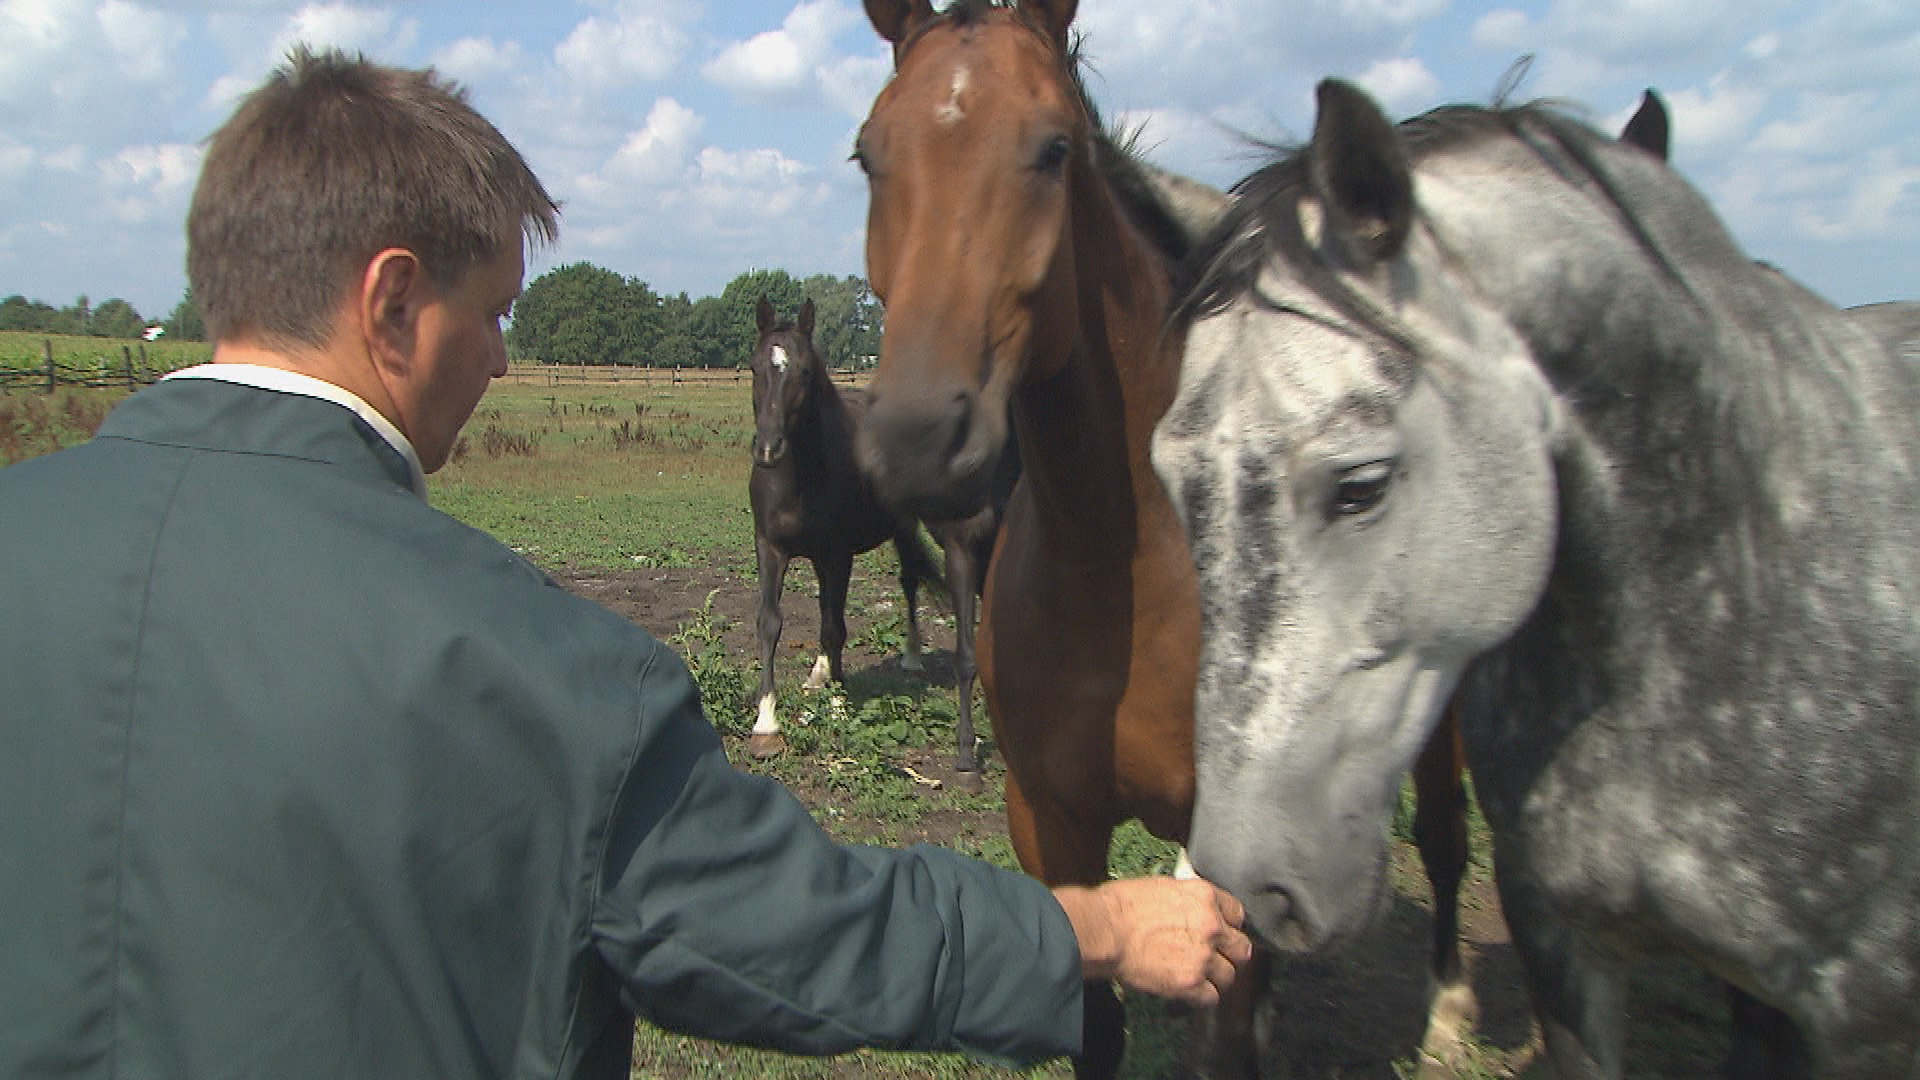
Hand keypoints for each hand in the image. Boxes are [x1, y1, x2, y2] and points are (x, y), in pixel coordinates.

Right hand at [1051, 877, 1252, 1007]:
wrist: (1104, 929)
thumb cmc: (1121, 906)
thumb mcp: (1163, 887)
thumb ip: (1187, 900)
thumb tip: (1190, 911)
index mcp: (1205, 897)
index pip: (1237, 914)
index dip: (1228, 926)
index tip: (1220, 934)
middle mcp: (1211, 926)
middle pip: (1241, 948)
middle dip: (1230, 955)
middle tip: (1215, 959)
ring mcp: (1202, 956)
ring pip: (1229, 976)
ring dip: (1215, 978)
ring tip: (1199, 978)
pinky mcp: (1189, 983)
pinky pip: (1211, 998)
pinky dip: (1200, 997)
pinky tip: (1188, 991)